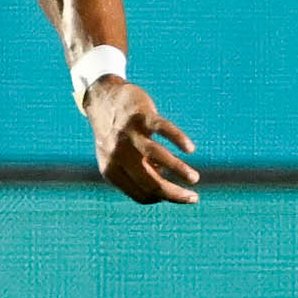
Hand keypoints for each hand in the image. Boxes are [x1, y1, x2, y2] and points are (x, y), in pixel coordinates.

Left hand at [86, 79, 200, 204]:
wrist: (102, 99)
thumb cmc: (116, 135)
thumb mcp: (118, 159)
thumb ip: (137, 174)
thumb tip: (164, 188)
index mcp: (111, 170)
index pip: (141, 194)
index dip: (162, 198)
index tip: (177, 196)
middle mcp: (118, 154)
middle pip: (150, 182)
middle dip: (174, 193)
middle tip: (193, 198)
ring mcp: (129, 134)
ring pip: (157, 156)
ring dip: (179, 169)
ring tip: (194, 178)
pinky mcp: (141, 115)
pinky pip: (163, 128)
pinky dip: (178, 139)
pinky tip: (190, 149)